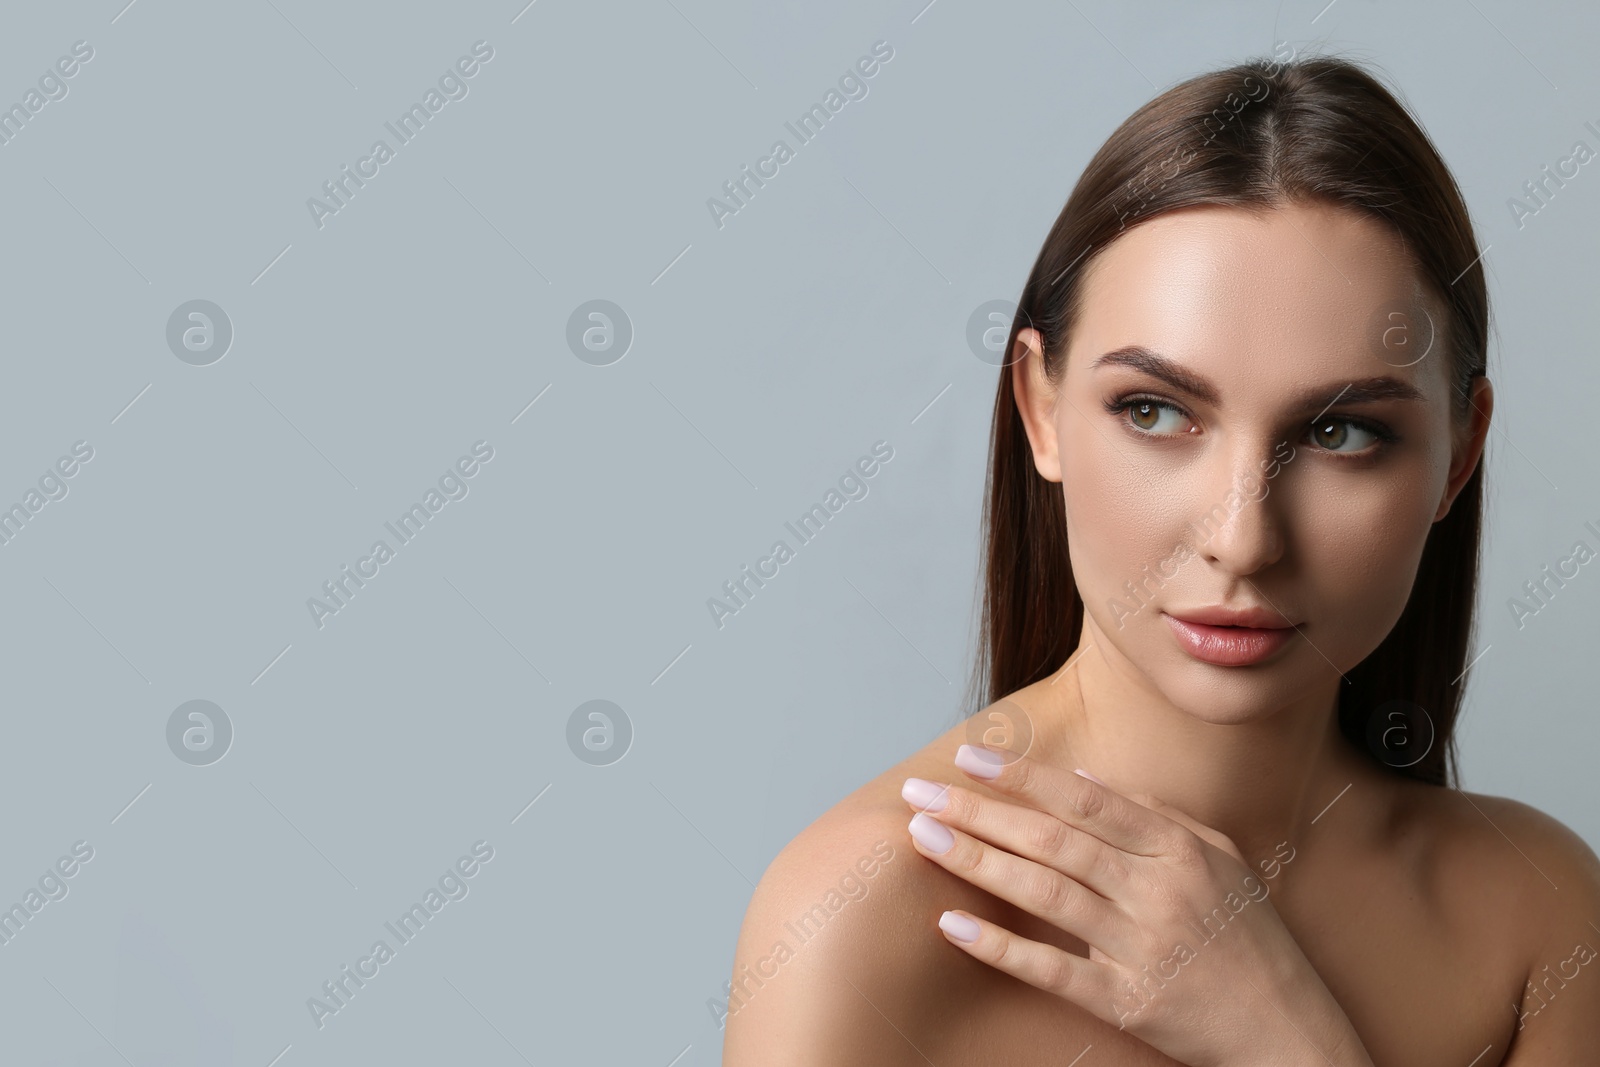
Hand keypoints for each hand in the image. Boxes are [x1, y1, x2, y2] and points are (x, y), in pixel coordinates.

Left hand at [900, 746, 1373, 1066]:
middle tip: (920, 794)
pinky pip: (1054, 970)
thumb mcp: (1221, 860)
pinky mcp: (1129, 1002)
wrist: (1290, 1033)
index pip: (1085, 800)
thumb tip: (1082, 777)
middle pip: (1053, 840)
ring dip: (977, 863)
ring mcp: (1142, 947)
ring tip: (923, 840)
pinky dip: (1001, 947)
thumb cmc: (1252, 941)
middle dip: (979, 812)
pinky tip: (953, 926)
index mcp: (1179, 849)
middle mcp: (1159, 891)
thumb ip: (1156, 814)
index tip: (968, 758)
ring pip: (1045, 893)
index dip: (1021, 776)